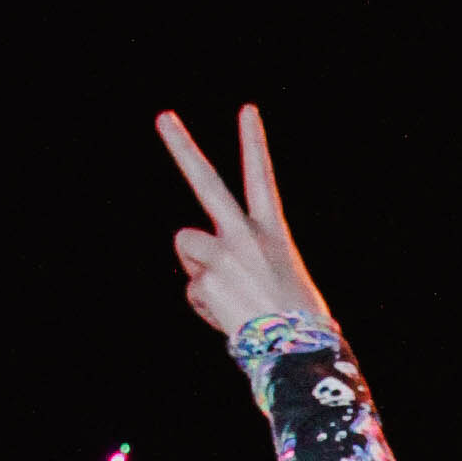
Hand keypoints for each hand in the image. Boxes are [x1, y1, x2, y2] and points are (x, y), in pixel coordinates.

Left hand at [160, 104, 337, 340]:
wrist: (298, 350)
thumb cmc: (295, 320)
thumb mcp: (279, 277)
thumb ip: (241, 260)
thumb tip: (202, 271)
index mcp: (273, 232)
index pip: (261, 179)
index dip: (253, 143)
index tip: (247, 109)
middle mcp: (245, 234)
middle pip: (206, 181)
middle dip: (182, 146)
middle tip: (163, 116)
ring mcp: (222, 254)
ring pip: (189, 249)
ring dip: (201, 271)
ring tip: (233, 297)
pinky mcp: (205, 279)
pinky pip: (193, 290)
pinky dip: (207, 305)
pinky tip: (231, 317)